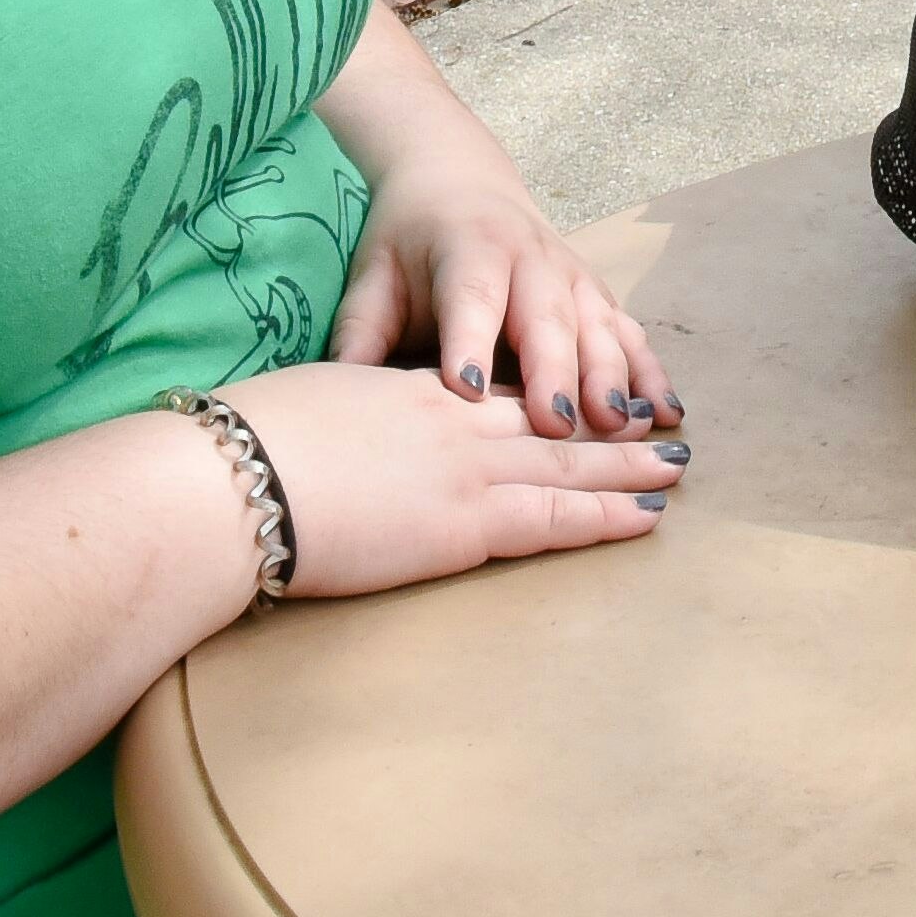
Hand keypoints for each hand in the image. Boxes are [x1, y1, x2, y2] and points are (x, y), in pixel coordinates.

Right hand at [208, 359, 681, 602]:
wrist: (240, 476)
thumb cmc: (251, 447)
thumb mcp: (311, 413)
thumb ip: (344, 421)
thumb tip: (338, 438)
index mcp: (410, 392)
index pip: (495, 397)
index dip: (543, 400)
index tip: (578, 404)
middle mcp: (453, 421)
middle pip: (548, 423)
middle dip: (607, 426)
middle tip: (658, 425)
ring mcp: (466, 469)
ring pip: (568, 466)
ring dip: (627, 466)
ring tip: (675, 464)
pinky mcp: (466, 524)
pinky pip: (555, 520)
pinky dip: (606, 516)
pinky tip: (645, 516)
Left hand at [333, 140, 680, 437]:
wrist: (457, 178)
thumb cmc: (408, 240)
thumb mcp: (372, 276)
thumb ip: (359, 334)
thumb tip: (338, 396)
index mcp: (468, 250)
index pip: (470, 298)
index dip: (471, 342)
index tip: (468, 390)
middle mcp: (530, 259)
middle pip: (547, 318)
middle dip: (556, 371)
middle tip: (559, 425)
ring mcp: (572, 275)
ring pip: (599, 327)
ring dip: (615, 377)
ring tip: (625, 427)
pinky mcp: (596, 294)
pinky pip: (629, 333)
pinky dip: (651, 372)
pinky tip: (668, 412)